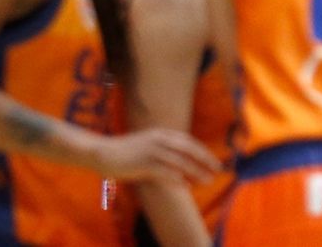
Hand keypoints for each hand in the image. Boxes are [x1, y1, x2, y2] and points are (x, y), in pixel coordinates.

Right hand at [85, 128, 220, 182]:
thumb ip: (165, 147)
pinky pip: (165, 173)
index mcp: (163, 134)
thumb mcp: (149, 143)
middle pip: (190, 149)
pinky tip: (186, 186)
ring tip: (207, 181)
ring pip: (181, 162)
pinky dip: (177, 179)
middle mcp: (160, 140)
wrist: (102, 151)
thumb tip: (182, 157)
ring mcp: (152, 151)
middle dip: (206, 160)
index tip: (215, 161)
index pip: (189, 142)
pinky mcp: (143, 164)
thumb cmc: (126, 150)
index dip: (204, 152)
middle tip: (218, 170)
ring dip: (196, 172)